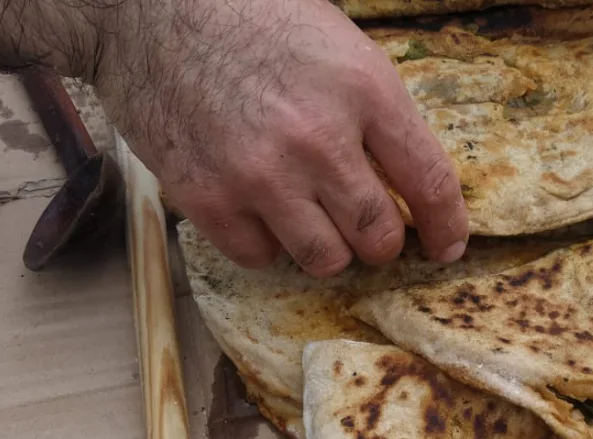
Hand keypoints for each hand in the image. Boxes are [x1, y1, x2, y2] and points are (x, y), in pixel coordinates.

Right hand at [0, 0, 470, 276]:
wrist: (146, 7)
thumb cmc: (249, 16)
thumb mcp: (337, 44)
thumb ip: (376, 111)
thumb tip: (407, 178)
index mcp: (364, 90)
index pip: (429, 182)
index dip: (446, 226)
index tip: (446, 246)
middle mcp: (318, 140)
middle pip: (378, 236)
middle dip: (381, 241)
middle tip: (367, 228)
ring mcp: (261, 174)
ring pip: (324, 260)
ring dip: (327, 248)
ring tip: (310, 217)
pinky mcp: (208, 198)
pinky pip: (261, 258)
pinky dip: (267, 244)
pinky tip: (260, 210)